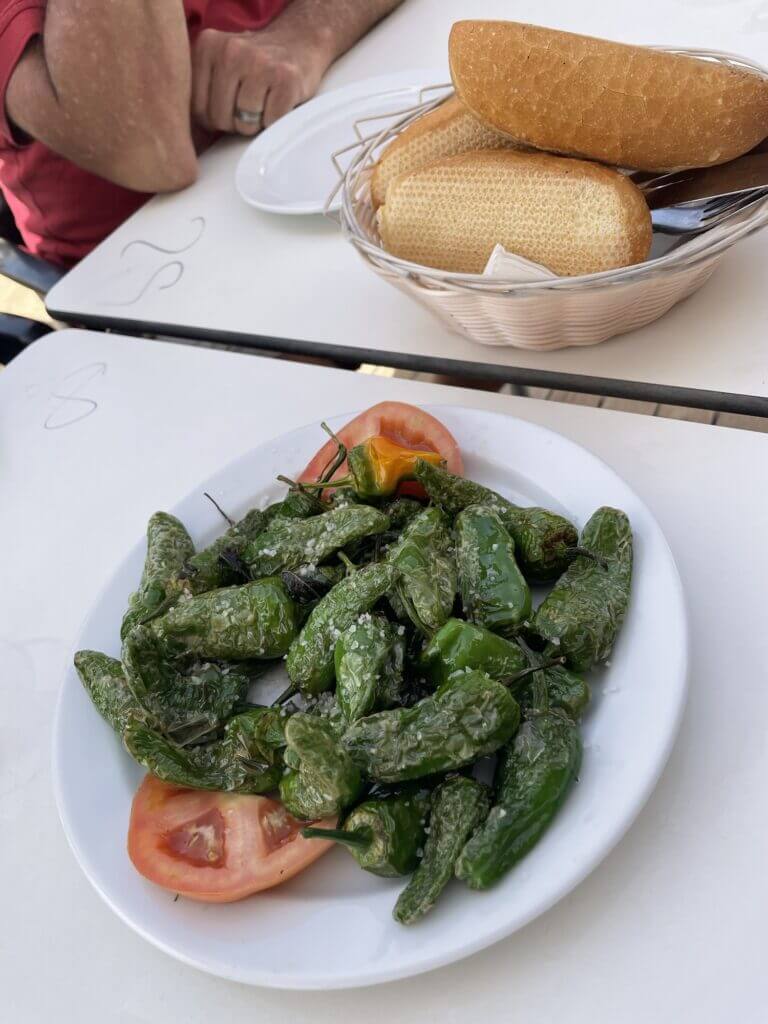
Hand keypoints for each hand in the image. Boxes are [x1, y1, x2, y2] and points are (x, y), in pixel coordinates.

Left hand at [191, 27, 330, 135]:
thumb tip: (183, 138)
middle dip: (236, 122)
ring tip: (264, 100)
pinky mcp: (286, 79)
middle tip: (250, 102)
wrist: (300, 41)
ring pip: (245, 124)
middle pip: (221, 120)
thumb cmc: (256, 66)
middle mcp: (230, 51)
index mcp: (207, 46)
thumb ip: (200, 91)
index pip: (198, 111)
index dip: (216, 119)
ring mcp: (259, 63)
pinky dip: (276, 120)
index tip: (230, 104)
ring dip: (257, 122)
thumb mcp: (220, 66)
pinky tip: (279, 100)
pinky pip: (270, 122)